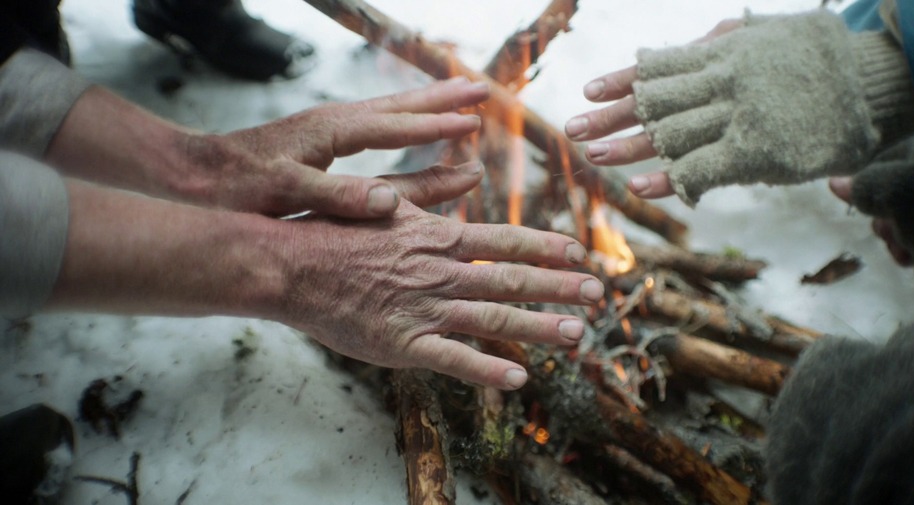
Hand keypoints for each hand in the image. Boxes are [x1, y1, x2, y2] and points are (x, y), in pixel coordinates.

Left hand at [180, 76, 488, 216]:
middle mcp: (336, 121)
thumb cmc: (238, 188)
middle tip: (484, 90)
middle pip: (402, 105)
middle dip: (444, 99)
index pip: (396, 126)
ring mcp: (330, 127)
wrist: (196, 175)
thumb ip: (338, 197)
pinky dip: (405, 118)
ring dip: (428, 103)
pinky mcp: (323, 138)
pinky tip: (412, 122)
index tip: (472, 124)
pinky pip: (377, 123)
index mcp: (332, 132)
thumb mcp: (287, 193)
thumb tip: (389, 204)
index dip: (436, 127)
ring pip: (392, 110)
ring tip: (461, 95)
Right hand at [278, 169, 603, 389]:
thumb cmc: (335, 228)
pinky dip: (488, 369)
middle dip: (560, 287)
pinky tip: (520, 378)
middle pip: (513, 280)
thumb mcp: (388, 197)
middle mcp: (441, 272)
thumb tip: (473, 169)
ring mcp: (425, 309)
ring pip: (494, 320)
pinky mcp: (403, 344)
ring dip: (540, 327)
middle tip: (598, 294)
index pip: (507, 241)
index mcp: (440, 237)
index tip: (580, 252)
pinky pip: (454, 359)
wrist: (289, 263)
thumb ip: (434, 185)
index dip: (548, 248)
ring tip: (578, 335)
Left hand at [569, 11, 913, 204]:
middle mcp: (723, 82)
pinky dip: (669, 180)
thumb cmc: (823, 59)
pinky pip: (701, 168)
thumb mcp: (768, 35)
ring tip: (593, 156)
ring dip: (629, 148)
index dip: (622, 81)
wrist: (877, 81)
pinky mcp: (756, 152)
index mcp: (724, 53)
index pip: (660, 68)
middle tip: (572, 130)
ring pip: (670, 134)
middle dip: (611, 117)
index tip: (589, 92)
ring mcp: (738, 117)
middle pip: (655, 101)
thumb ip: (724, 40)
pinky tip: (639, 188)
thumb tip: (684, 43)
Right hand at [831, 133, 913, 312]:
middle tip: (893, 239)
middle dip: (889, 223)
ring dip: (907, 241)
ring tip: (911, 257)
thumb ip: (865, 188)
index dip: (868, 191)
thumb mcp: (895, 194)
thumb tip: (834, 182)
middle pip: (901, 196)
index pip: (884, 166)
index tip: (869, 214)